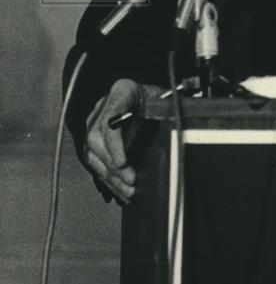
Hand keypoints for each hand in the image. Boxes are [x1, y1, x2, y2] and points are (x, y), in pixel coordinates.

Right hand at [83, 78, 163, 204]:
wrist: (145, 95)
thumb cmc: (156, 96)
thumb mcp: (165, 97)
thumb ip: (168, 109)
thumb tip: (175, 127)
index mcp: (122, 91)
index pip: (111, 119)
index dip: (114, 144)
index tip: (123, 163)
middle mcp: (103, 106)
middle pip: (97, 140)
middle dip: (113, 166)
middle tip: (131, 183)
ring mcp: (94, 123)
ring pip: (93, 154)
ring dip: (110, 177)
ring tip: (127, 192)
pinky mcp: (94, 139)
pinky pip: (95, 161)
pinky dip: (108, 178)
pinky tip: (120, 191)